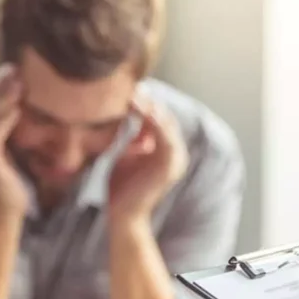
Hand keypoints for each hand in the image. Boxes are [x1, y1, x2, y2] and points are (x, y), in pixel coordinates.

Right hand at [0, 64, 27, 215]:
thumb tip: (18, 94)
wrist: (2, 209)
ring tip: (20, 82)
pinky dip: (4, 120)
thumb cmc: (6, 174)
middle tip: (17, 67)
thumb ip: (3, 121)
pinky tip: (17, 109)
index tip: (12, 66)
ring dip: (3, 97)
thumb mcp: (3, 141)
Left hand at [108, 96, 187, 221]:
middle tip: (131, 84)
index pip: (159, 119)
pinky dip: (154, 121)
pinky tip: (141, 108)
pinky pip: (165, 136)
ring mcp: (176, 159)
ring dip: (151, 107)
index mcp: (167, 150)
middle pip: (165, 118)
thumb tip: (133, 117)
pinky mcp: (170, 165)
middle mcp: (176, 153)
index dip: (146, 103)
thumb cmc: (123, 187)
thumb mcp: (128, 155)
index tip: (128, 88)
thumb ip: (134, 138)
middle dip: (149, 101)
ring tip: (135, 93)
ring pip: (166, 124)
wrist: (124, 214)